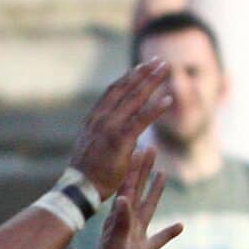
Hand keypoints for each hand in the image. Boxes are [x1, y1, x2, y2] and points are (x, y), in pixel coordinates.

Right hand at [69, 60, 171, 199]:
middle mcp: (101, 118)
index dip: (128, 77)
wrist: (79, 188)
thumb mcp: (93, 144)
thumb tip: (115, 129)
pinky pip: (141, 120)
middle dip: (143, 73)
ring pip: (135, 99)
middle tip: (158, 60)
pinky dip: (156, 108)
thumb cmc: (88, 171)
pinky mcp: (120, 140)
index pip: (113, 91)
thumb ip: (104, 133)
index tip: (141, 66)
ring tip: (165, 69)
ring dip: (152, 82)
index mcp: (94, 118)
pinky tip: (169, 99)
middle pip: (125, 88)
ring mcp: (110, 127)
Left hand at [90, 148, 180, 248]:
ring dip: (155, 191)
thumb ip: (120, 225)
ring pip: (148, 209)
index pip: (128, 187)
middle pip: (137, 191)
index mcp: (120, 220)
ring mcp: (135, 239)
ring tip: (163, 174)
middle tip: (151, 148)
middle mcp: (127, 225)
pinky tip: (180, 226)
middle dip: (144, 170)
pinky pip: (159, 238)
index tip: (141, 146)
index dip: (134, 167)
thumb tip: (123, 198)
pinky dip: (169, 231)